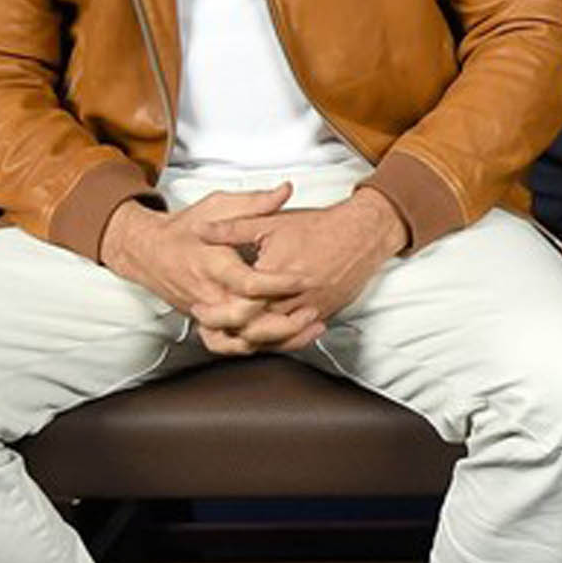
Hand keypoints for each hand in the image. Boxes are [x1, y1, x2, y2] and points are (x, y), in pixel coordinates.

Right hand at [101, 186, 323, 355]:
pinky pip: (232, 346)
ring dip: (279, 338)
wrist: (148, 252)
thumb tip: (285, 191)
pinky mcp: (206, 325)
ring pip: (244, 339)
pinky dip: (259, 347)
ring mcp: (206, 314)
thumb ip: (254, 203)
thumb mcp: (217, 206)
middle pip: (250, 320)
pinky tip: (284, 340)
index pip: (249, 283)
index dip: (280, 284)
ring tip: (309, 328)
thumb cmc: (183, 228)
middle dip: (285, 319)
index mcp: (212, 264)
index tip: (305, 278)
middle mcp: (208, 294)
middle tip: (314, 307)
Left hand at [199, 186, 407, 338]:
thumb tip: (201, 231)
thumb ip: (232, 229)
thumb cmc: (317, 226)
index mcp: (276, 275)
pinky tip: (260, 336)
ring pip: (274, 338)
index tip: (200, 308)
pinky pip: (295, 337)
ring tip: (228, 334)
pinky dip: (275, 339)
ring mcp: (310, 310)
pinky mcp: (322, 314)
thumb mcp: (269, 223)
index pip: (241, 306)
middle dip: (228, 331)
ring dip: (250, 339)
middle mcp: (294, 298)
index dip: (216, 311)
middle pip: (255, 328)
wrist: (361, 233)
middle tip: (207, 328)